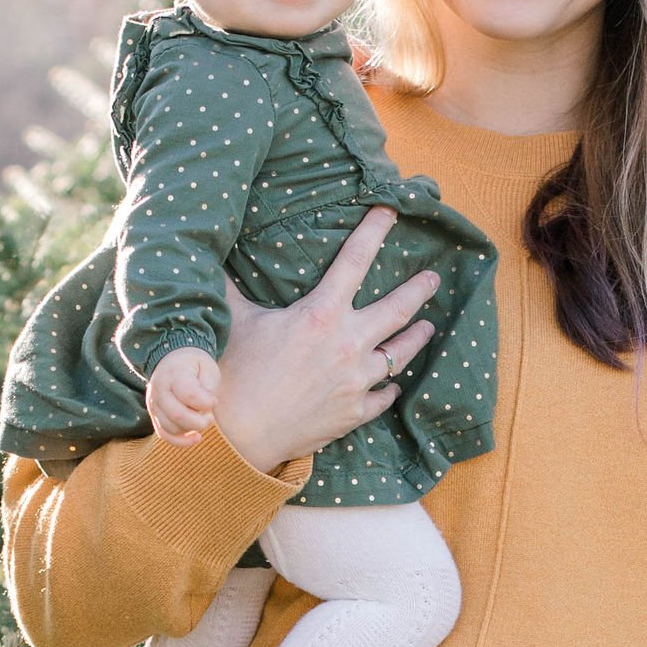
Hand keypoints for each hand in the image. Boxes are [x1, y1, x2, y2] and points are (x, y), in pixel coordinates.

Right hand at [145, 346, 225, 443]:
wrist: (172, 361)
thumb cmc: (194, 366)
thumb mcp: (207, 367)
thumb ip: (209, 386)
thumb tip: (205, 408)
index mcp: (173, 375)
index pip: (189, 395)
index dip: (206, 403)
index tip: (214, 401)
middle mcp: (159, 391)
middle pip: (178, 416)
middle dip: (200, 421)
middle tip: (210, 415)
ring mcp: (154, 405)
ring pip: (171, 428)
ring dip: (191, 429)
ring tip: (202, 418)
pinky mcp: (155, 416)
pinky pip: (164, 434)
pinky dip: (180, 441)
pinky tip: (196, 437)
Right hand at [206, 207, 439, 475]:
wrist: (240, 435)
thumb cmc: (234, 374)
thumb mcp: (235, 320)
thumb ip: (231, 287)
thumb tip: (212, 258)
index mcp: (321, 314)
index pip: (355, 260)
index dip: (375, 231)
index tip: (391, 210)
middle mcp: (347, 344)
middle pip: (397, 310)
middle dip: (419, 289)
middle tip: (434, 278)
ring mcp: (356, 381)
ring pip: (400, 354)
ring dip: (416, 339)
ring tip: (428, 327)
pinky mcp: (354, 413)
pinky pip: (384, 396)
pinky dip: (390, 388)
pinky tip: (394, 384)